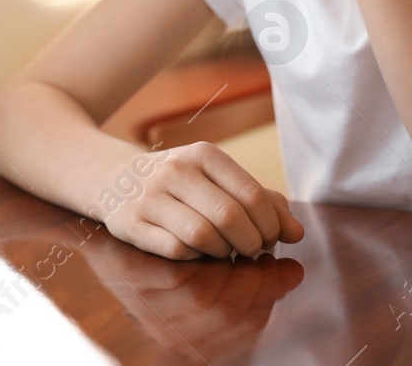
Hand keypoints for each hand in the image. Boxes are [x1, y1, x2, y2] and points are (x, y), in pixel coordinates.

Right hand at [96, 141, 304, 260]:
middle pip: (230, 217)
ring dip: (223, 252)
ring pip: (203, 235)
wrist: (115, 179)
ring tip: (224, 251)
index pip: (252, 195)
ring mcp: (150, 196)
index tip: (270, 238)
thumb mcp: (218, 179)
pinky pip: (176, 250)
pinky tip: (196, 252)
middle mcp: (175, 170)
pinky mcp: (132, 223)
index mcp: (203, 155)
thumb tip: (296, 232)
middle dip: (251, 243)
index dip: (270, 225)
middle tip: (252, 250)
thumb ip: (262, 201)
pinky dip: (195, 257)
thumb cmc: (181, 184)